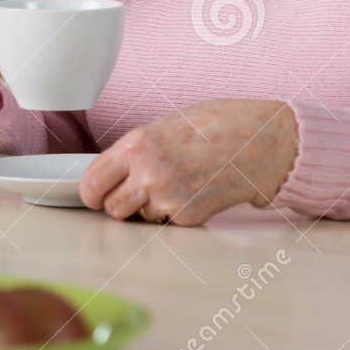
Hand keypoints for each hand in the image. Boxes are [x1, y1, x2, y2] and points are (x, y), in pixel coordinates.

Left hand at [79, 99, 299, 226]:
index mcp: (135, 146)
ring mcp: (168, 198)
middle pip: (112, 208)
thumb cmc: (213, 126)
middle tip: (135, 192)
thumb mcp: (162, 126)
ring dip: (149, 209)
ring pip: (140, 218)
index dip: (92, 193)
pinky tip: (193, 192)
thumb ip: (135, 150)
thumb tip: (112, 171)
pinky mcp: (189, 217)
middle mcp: (147, 174)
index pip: (92, 182)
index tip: (95, 195)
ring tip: (173, 185)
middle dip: (120, 203)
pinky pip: (167, 223)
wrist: (257, 142)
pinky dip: (175, 214)